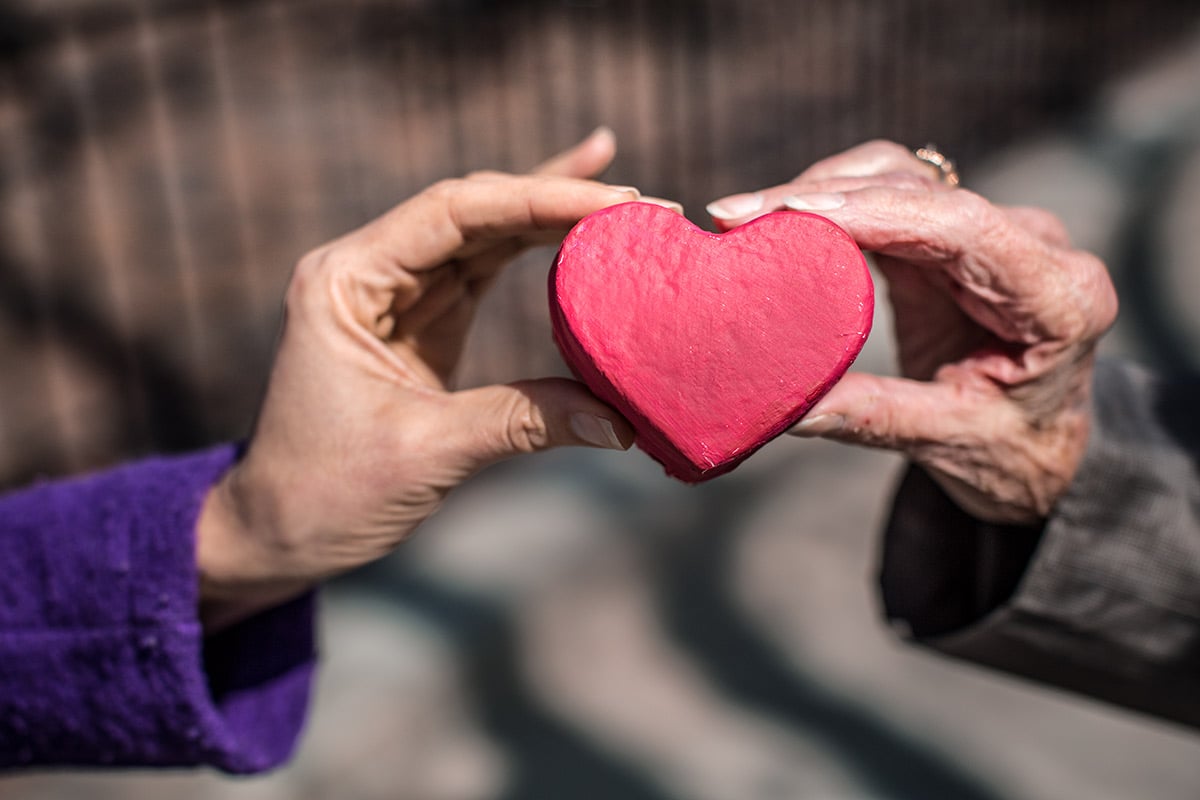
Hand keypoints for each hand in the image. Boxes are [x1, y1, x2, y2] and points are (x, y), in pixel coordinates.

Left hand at [197, 129, 641, 629]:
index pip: (454, 213)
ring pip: (486, 233)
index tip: (615, 204)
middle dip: (558, 202)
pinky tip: (580, 223)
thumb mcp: (426, 453)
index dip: (538, 199)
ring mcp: (397, 291)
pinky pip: (487, 269)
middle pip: (476, 211)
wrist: (278, 531)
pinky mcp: (423, 320)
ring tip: (632, 205)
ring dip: (555, 218)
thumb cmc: (325, 493)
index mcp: (346, 281)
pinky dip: (537, 250)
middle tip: (645, 206)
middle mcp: (369, 270)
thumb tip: (623, 420)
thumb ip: (523, 422)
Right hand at [708, 141, 1118, 524]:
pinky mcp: (951, 235)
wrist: (1044, 446)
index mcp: (1060, 297)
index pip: (961, 227)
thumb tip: (786, 407)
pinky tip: (779, 221)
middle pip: (921, 191)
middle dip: (823, 195)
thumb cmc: (1015, 450)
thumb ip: (874, 417)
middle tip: (735, 215)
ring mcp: (993, 233)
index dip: (875, 211)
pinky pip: (887, 197)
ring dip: (819, 190)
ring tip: (744, 215)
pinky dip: (831, 204)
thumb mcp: (951, 441)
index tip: (792, 213)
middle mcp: (1034, 247)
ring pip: (899, 177)